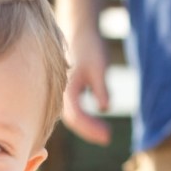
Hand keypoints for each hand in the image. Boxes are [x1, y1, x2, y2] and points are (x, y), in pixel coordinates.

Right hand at [62, 30, 111, 145]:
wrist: (79, 32)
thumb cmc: (90, 47)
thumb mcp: (99, 65)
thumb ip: (101, 87)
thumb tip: (104, 108)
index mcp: (67, 88)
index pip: (76, 116)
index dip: (91, 127)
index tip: (107, 135)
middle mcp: (62, 94)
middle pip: (74, 121)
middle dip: (90, 132)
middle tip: (108, 138)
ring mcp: (64, 95)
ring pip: (74, 119)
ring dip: (89, 129)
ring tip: (105, 134)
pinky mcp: (70, 95)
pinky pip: (76, 113)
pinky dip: (87, 122)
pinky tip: (98, 126)